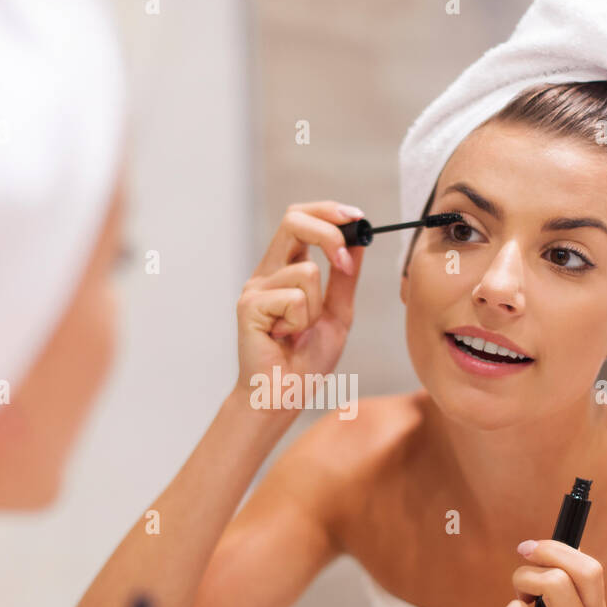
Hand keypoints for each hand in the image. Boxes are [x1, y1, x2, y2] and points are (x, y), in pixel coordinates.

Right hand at [234, 201, 366, 396]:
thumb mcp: (337, 313)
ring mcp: (255, 289)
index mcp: (285, 269)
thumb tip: (357, 241)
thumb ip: (344, 278)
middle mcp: (266, 273)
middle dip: (328, 232)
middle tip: (344, 262)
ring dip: (316, 307)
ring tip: (300, 332)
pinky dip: (301, 323)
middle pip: (293, 220)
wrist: (284, 395)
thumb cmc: (305, 360)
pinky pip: (294, 299)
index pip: (300, 219)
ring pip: (307, 272)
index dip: (327, 211)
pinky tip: (285, 340)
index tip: (357, 218)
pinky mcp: (249, 307)